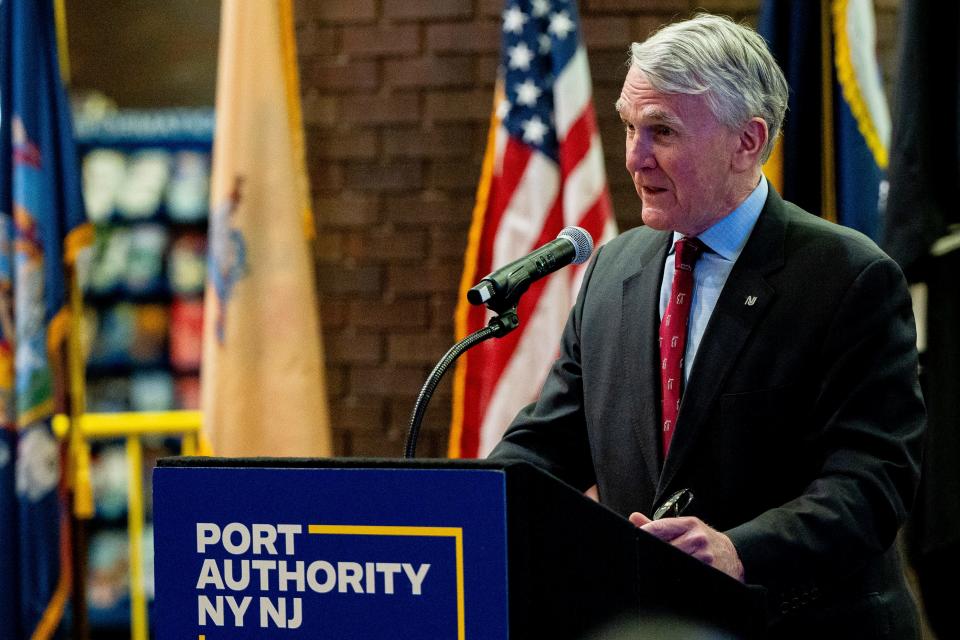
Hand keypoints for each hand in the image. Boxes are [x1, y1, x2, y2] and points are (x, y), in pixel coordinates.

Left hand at [629, 512, 744, 582]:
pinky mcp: (709, 573)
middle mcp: (697, 539)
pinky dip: (677, 579)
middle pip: (663, 548)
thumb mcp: (686, 528)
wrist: (734, 556)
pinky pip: (684, 578)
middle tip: (648, 559)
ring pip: (672, 564)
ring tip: (662, 569)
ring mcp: (704, 557)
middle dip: (653, 554)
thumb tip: (634, 518)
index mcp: (689, 524)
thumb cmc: (706, 540)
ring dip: (664, 568)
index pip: (658, 528)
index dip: (643, 534)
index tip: (636, 540)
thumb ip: (659, 526)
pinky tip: (676, 577)